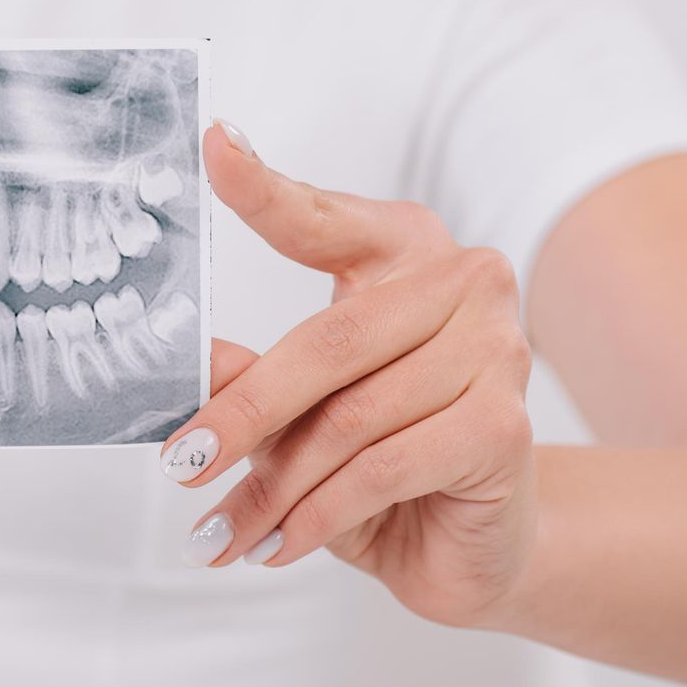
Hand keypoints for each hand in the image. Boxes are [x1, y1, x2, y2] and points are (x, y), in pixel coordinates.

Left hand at [160, 120, 535, 628]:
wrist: (473, 542)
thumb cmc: (382, 458)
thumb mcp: (305, 411)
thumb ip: (256, 376)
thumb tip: (194, 362)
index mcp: (405, 248)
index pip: (321, 217)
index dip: (263, 186)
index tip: (214, 143)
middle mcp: (463, 282)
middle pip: (327, 342)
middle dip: (242, 413)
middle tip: (179, 462)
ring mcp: (496, 351)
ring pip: (350, 418)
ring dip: (274, 486)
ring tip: (222, 530)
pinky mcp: (507, 427)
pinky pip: (385, 468)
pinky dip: (319, 514)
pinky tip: (279, 543)